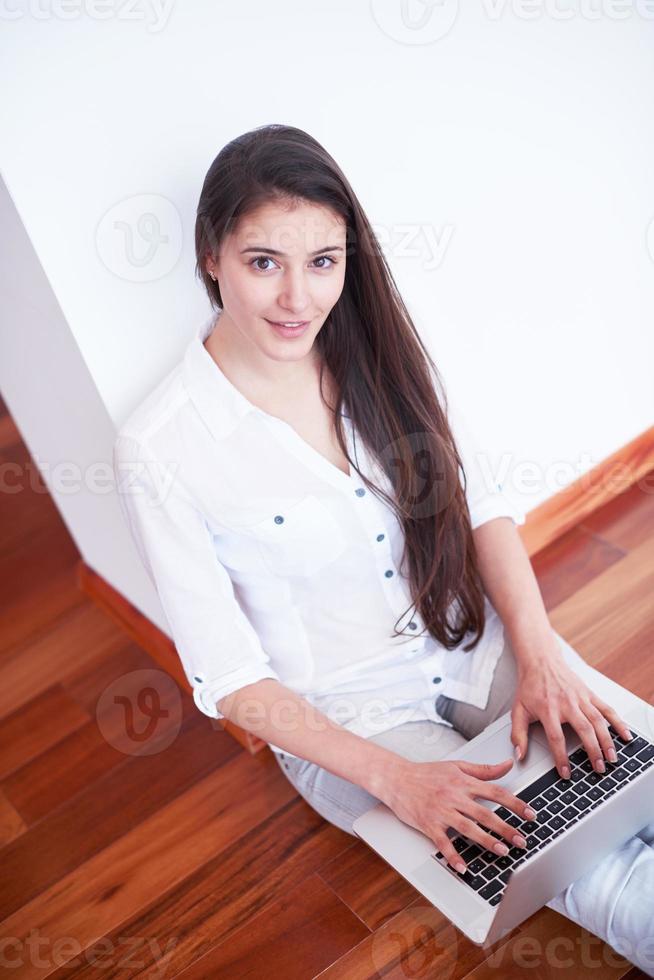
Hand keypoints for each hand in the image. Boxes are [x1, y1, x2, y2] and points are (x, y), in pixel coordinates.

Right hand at [379, 756, 537, 872]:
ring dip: (486, 841)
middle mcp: (454, 796)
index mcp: (463, 781)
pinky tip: (463, 867)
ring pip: (467, 828)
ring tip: (502, 851)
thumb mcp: (457, 766)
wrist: (397, 778)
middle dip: (506, 828)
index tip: (531, 815)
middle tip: (522, 841)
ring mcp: (441, 811)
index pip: (495, 792)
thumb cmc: (426, 773)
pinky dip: (453, 856)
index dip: (515, 804)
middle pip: (485, 813)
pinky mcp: (428, 824)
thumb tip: (508, 764)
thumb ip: (484, 769)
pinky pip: (443, 842)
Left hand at [511, 641, 632, 778]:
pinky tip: (625, 735)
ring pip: (597, 720)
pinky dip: (617, 722)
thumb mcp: (518, 710)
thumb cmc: (530, 686)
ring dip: (607, 740)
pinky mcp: (589, 694)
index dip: (561, 757)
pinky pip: (606, 708)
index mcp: (548, 709)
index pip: (556, 738)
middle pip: (583, 729)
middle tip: (598, 769)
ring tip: (611, 758)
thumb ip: (518, 734)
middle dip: (592, 751)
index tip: (566, 773)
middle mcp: (566, 703)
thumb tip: (519, 755)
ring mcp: (580, 698)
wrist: (541, 661)